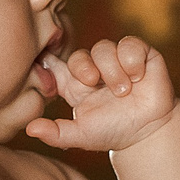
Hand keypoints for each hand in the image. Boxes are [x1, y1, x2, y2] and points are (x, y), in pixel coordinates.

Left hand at [24, 37, 176, 152]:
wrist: (149, 131)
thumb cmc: (114, 132)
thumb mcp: (82, 135)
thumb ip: (57, 134)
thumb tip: (30, 129)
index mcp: (76, 85)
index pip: (56, 66)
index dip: (47, 59)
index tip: (42, 57)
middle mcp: (94, 68)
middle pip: (79, 55)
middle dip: (83, 67)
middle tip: (92, 82)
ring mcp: (117, 59)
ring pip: (104, 48)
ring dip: (111, 69)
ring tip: (122, 91)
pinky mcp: (140, 54)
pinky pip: (130, 44)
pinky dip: (131, 60)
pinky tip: (137, 77)